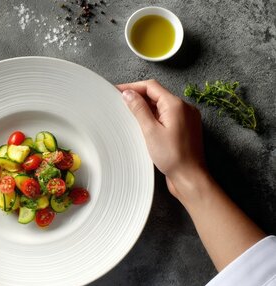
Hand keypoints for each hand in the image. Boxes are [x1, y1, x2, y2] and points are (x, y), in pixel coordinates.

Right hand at [116, 80, 207, 198]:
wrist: (190, 176)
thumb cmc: (172, 156)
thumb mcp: (150, 131)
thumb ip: (139, 110)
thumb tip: (128, 94)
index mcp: (176, 105)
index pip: (151, 87)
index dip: (132, 87)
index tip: (117, 91)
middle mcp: (184, 107)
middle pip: (157, 94)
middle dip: (138, 96)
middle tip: (119, 102)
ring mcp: (187, 117)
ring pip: (162, 105)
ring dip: (145, 107)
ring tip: (128, 114)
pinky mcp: (185, 127)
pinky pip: (167, 115)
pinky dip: (154, 116)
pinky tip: (144, 124)